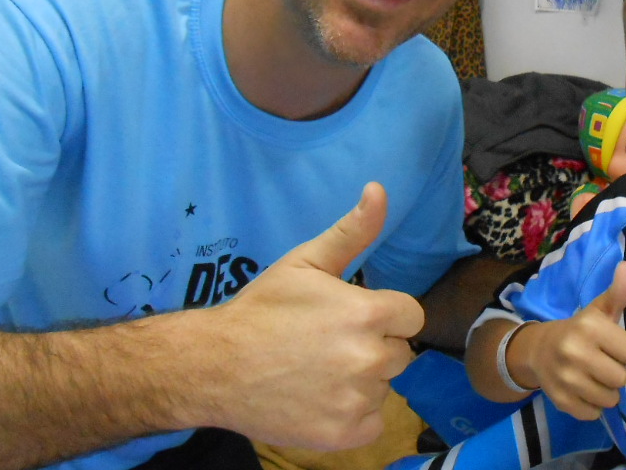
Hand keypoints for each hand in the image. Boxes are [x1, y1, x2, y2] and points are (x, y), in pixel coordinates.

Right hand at [178, 182, 423, 449]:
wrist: (215, 366)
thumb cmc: (263, 309)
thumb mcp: (306, 261)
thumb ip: (353, 230)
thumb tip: (379, 189)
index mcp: (367, 314)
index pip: (410, 316)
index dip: (383, 314)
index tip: (351, 316)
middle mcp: (369, 359)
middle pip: (399, 352)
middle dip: (373, 346)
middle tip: (329, 344)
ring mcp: (357, 400)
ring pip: (384, 386)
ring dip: (363, 380)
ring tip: (320, 371)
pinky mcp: (346, 435)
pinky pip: (372, 420)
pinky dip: (352, 413)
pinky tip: (321, 398)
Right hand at [522, 261, 625, 419]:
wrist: (537, 349)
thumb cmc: (579, 331)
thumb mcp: (598, 310)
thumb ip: (618, 292)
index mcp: (588, 327)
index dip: (624, 350)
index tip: (610, 345)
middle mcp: (575, 352)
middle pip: (622, 378)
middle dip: (615, 372)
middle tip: (600, 362)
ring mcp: (565, 378)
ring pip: (609, 399)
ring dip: (605, 390)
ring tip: (591, 376)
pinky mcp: (560, 401)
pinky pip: (593, 413)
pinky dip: (591, 405)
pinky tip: (581, 389)